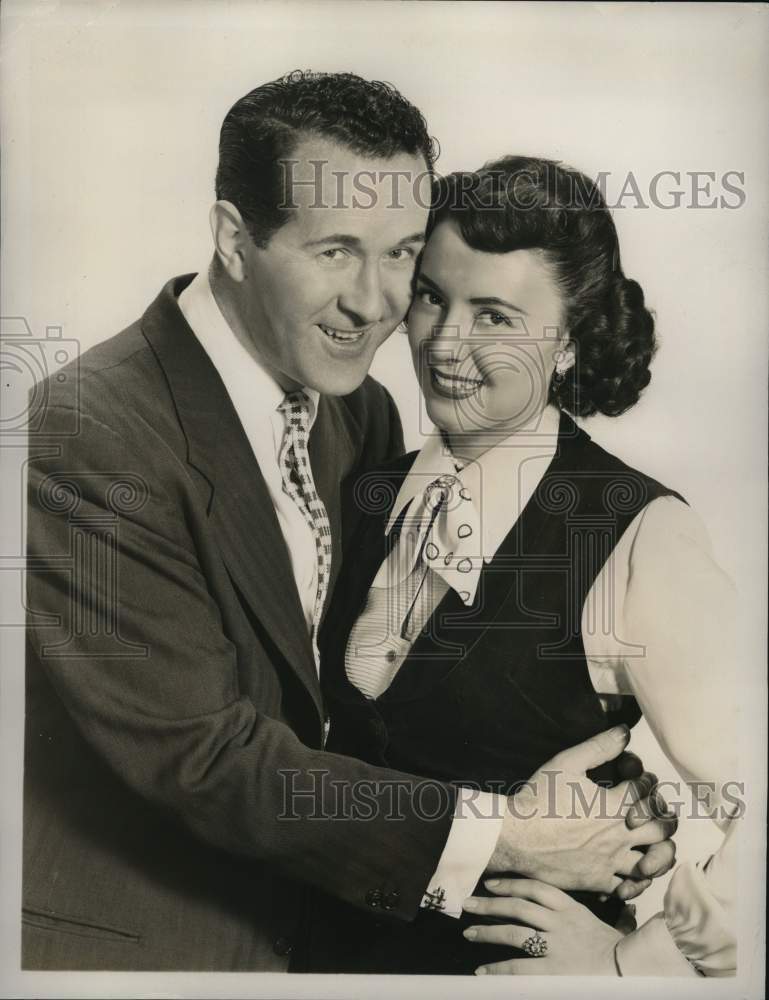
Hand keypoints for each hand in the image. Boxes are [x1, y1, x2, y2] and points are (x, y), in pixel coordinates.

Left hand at [463, 878, 622, 975]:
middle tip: (469, 904)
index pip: (536, 888)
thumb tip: (625, 908)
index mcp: (573, 909)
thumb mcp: (613, 927)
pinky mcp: (553, 970)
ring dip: (488, 932)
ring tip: (469, 932)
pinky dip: (497, 969)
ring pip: (514, 933)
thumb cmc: (624, 953)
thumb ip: (606, 917)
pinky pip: (518, 967)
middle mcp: (560, 923)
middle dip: (490, 904)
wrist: (631, 972)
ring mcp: (555, 946)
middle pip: (519, 907)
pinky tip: (482, 972)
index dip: (511, 884)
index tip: (491, 884)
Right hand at [486, 725, 676, 894]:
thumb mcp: (565, 763)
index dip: (647, 780)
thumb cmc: (538, 798)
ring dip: (659, 852)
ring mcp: (609, 861)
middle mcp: (618, 835)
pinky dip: (637, 881)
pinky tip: (633, 871)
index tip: (639, 778)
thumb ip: (598, 747)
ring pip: (654, 863)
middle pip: (663, 829)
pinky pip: (630, 887)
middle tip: (655, 811)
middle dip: (665, 816)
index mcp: (613, 805)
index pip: (648, 790)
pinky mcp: (597, 880)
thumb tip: (625, 731)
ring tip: (653, 845)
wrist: (514, 837)